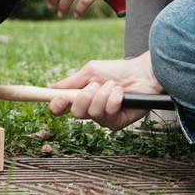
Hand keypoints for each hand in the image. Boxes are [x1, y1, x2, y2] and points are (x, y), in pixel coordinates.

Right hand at [48, 55, 163, 131]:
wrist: (142, 74)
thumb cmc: (118, 71)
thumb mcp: (91, 71)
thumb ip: (71, 82)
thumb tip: (52, 88)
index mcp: (80, 97)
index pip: (60, 109)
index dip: (56, 106)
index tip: (60, 98)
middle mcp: (90, 110)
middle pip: (75, 112)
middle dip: (85, 96)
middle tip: (96, 85)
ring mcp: (103, 118)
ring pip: (92, 113)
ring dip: (103, 95)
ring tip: (114, 86)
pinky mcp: (117, 123)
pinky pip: (108, 114)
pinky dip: (114, 100)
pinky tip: (121, 93)